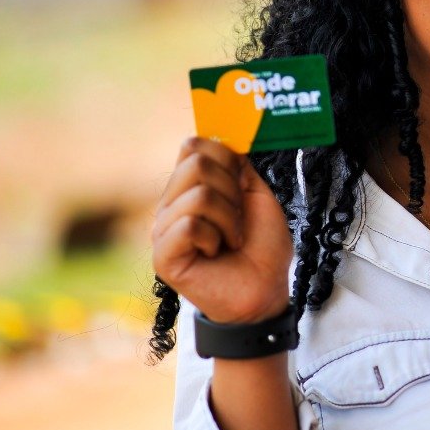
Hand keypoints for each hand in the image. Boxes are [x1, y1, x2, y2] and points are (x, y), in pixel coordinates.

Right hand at [151, 137, 292, 323]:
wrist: (266, 290)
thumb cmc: (262, 247)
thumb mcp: (257, 195)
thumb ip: (238, 166)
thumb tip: (220, 140)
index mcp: (190, 187)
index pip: (194, 145)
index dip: (226, 157)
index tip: (242, 186)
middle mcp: (171, 204)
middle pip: (196, 163)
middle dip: (232, 190)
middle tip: (238, 218)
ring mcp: (163, 229)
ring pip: (198, 195)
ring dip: (229, 218)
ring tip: (230, 239)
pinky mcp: (163, 256)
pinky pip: (189, 225)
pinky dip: (215, 237)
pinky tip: (215, 253)